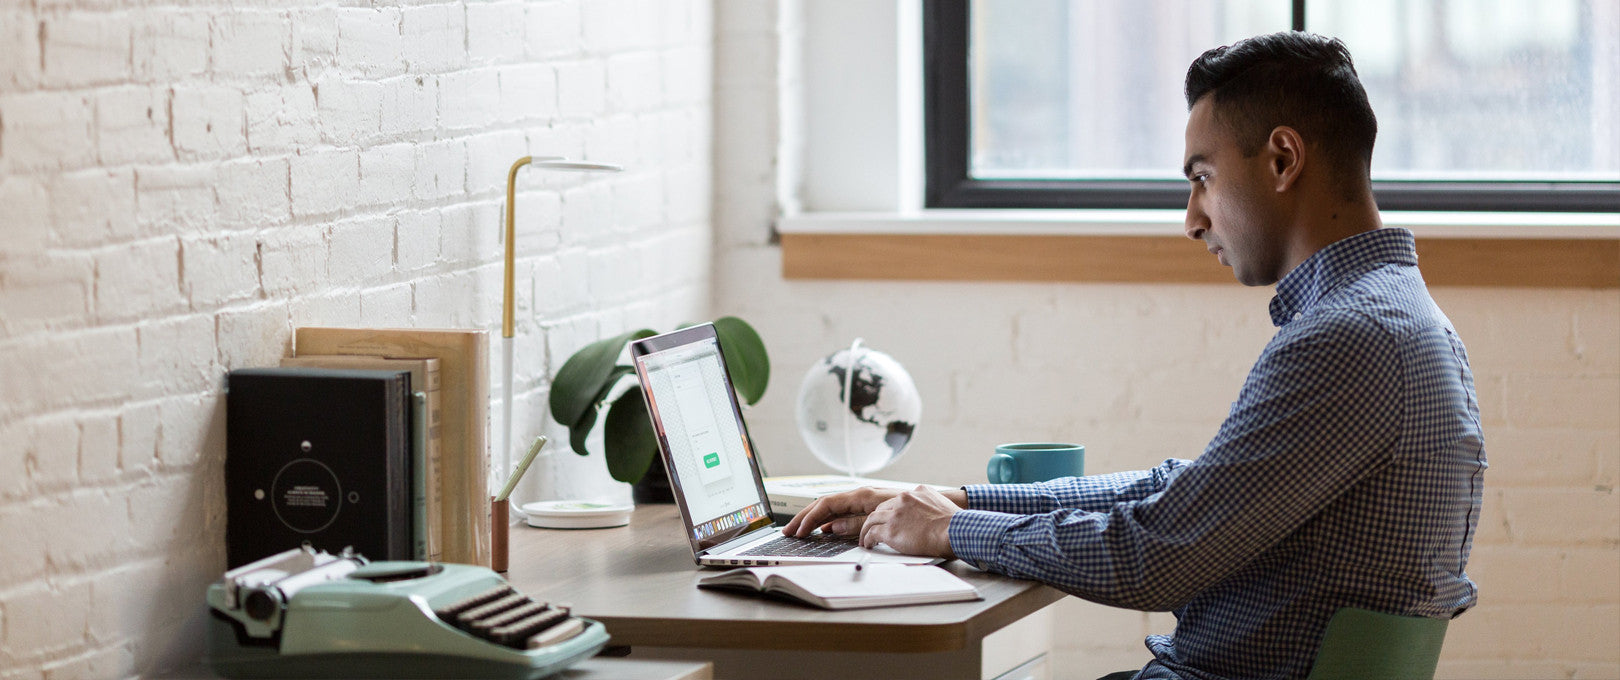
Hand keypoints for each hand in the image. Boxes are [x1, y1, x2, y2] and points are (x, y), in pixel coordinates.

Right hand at [783, 487, 904, 537]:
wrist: (941, 518)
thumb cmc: (914, 518)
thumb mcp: (881, 522)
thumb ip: (856, 525)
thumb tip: (832, 527)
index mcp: (862, 496)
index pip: (827, 504)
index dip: (809, 518)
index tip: (798, 531)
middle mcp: (862, 496)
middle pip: (826, 504)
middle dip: (805, 517)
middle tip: (789, 532)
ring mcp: (866, 501)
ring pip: (834, 508)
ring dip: (816, 519)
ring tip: (801, 531)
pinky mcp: (872, 508)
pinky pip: (845, 512)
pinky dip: (830, 520)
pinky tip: (825, 530)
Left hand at [858, 486, 963, 558]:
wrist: (955, 531)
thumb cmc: (956, 525)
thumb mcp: (943, 505)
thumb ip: (931, 507)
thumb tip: (931, 519)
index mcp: (918, 492)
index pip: (898, 500)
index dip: (891, 511)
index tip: (888, 518)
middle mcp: (904, 499)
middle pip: (881, 507)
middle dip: (876, 518)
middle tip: (872, 527)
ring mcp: (895, 514)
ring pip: (872, 519)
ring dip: (867, 529)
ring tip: (865, 538)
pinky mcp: (890, 529)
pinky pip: (872, 533)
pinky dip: (867, 539)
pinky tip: (868, 544)